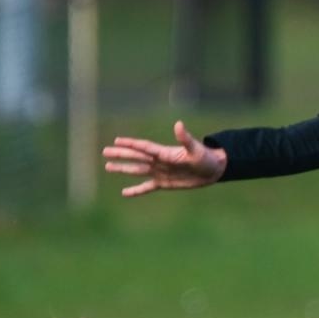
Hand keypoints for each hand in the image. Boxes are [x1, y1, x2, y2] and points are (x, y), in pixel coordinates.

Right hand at [102, 121, 224, 196]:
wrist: (213, 170)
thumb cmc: (206, 157)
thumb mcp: (196, 149)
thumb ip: (185, 139)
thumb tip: (179, 124)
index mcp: (164, 152)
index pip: (144, 147)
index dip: (131, 144)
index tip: (117, 140)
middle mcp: (159, 161)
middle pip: (136, 157)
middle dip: (121, 154)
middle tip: (105, 151)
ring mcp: (160, 172)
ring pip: (137, 170)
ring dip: (123, 168)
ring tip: (108, 167)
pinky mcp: (164, 183)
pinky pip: (147, 187)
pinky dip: (136, 190)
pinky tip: (124, 193)